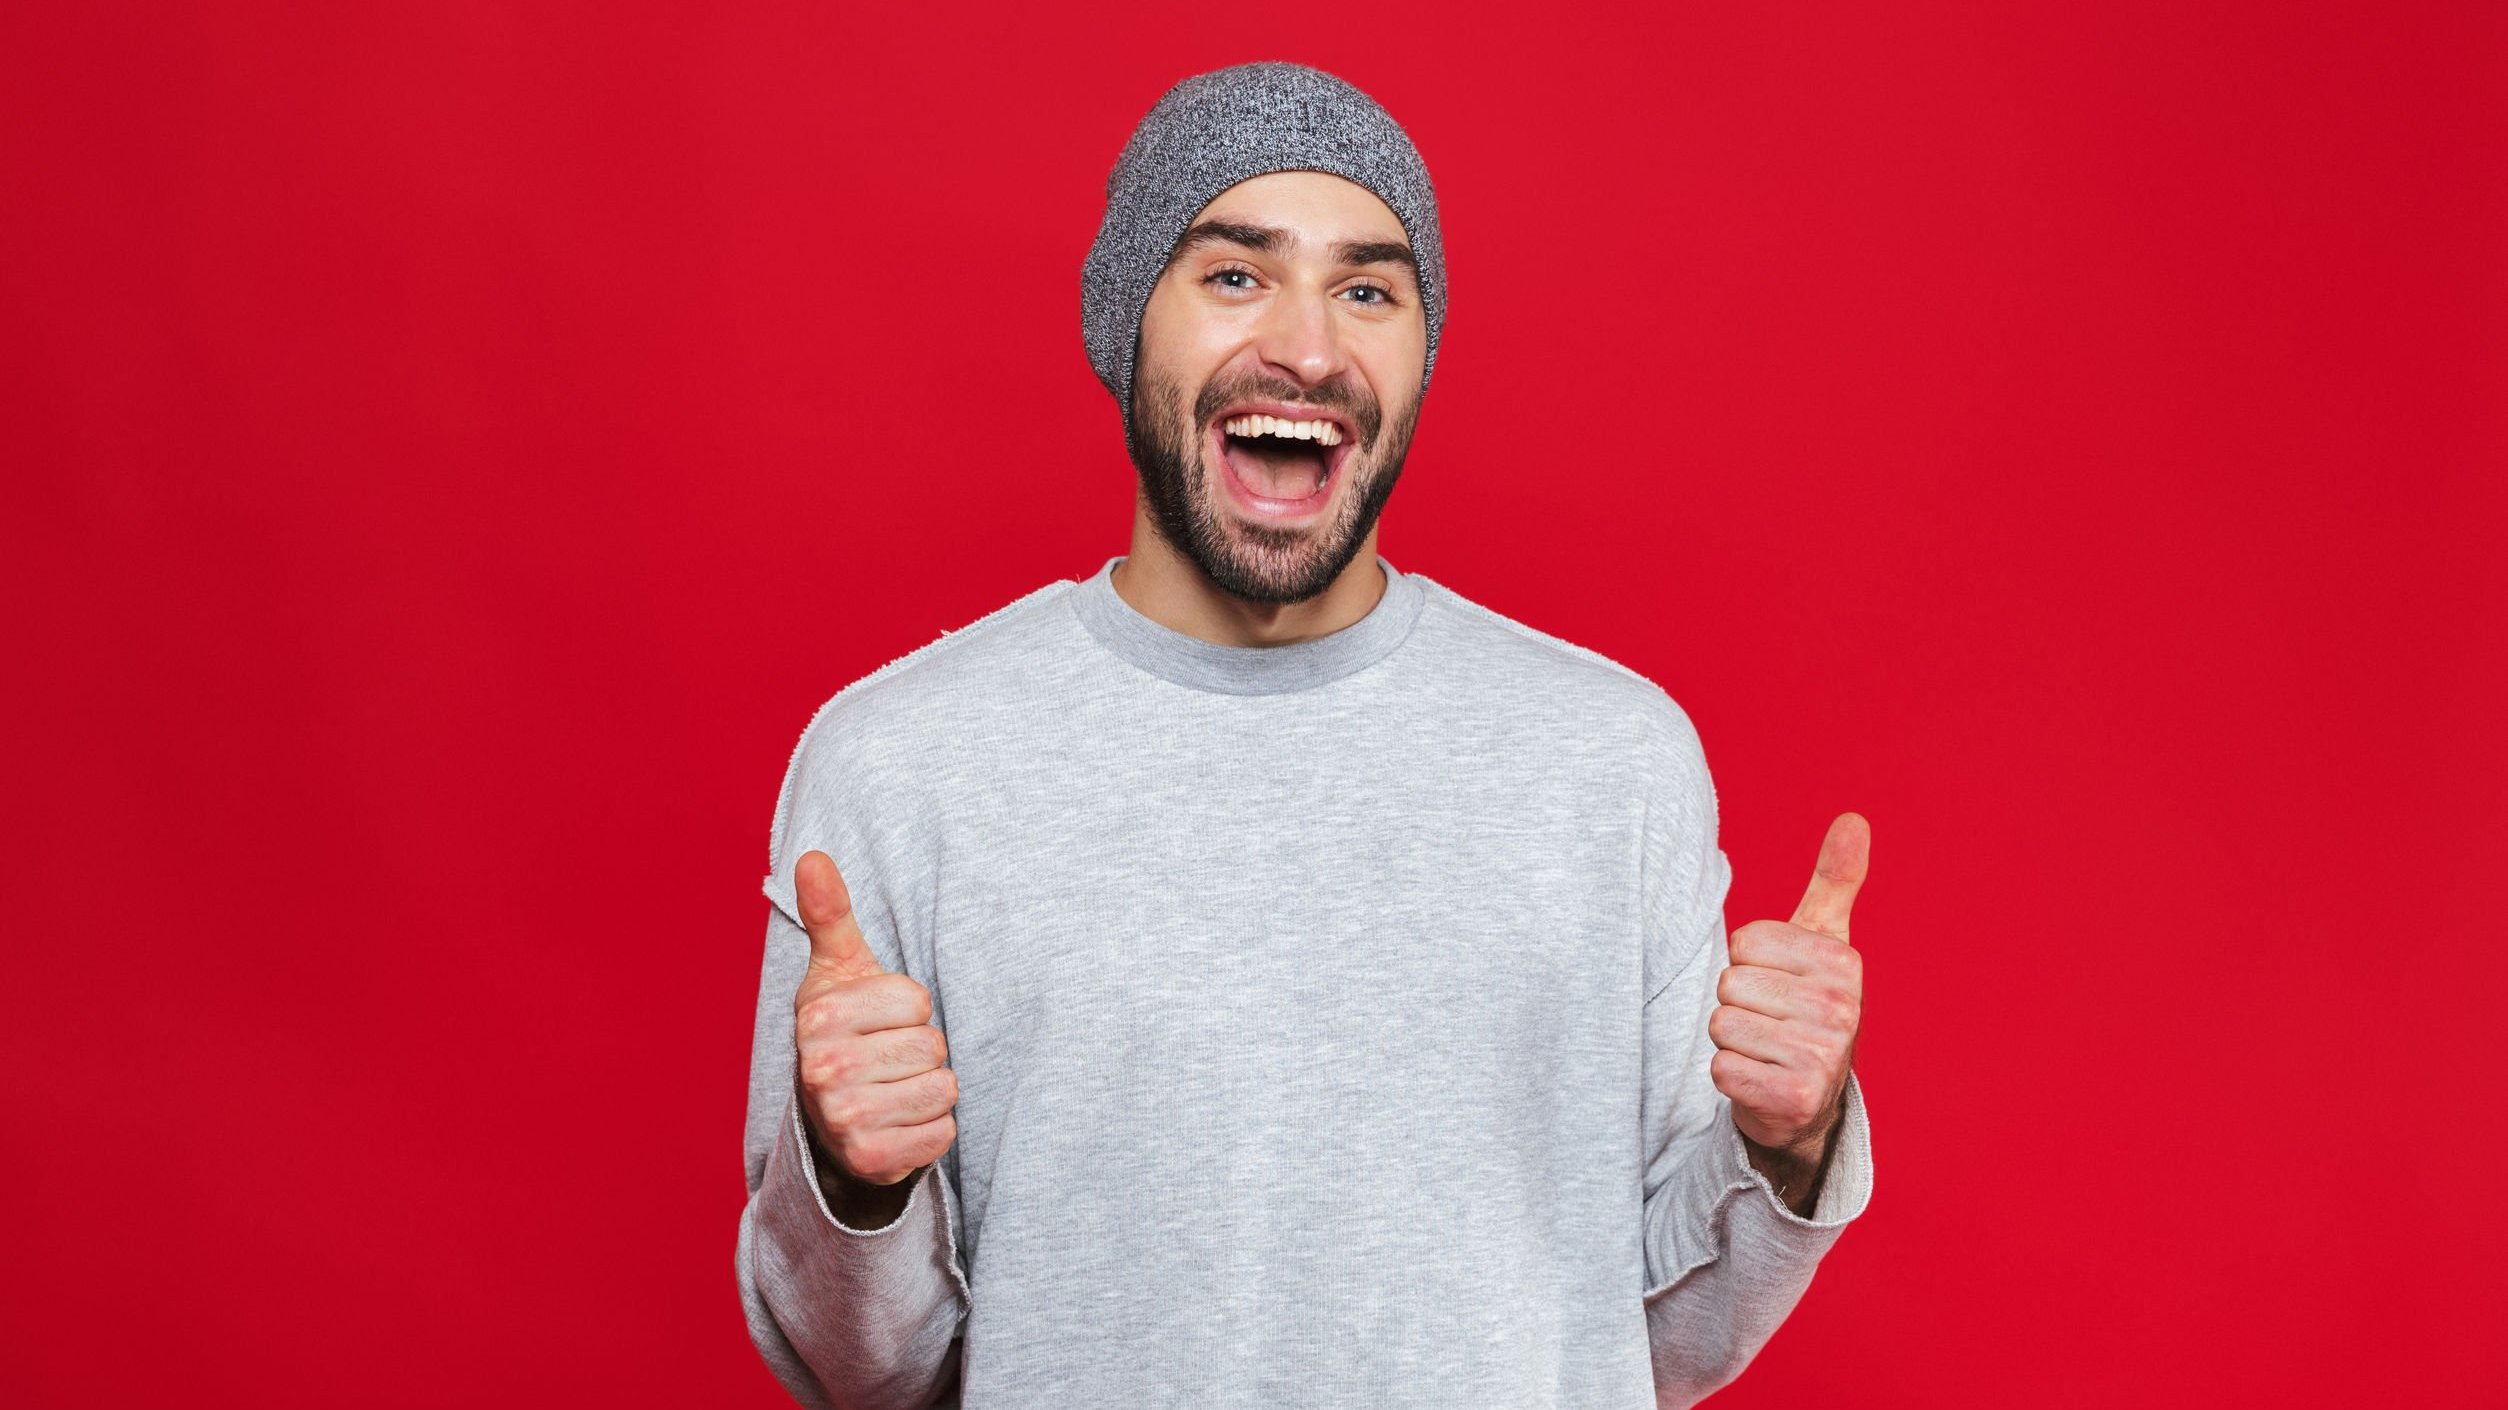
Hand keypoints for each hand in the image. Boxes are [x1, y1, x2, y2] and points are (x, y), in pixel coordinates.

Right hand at [792, 848, 959, 1189]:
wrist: (828, 1118)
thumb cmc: (845, 1032)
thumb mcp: (837, 971)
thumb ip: (830, 914)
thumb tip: (812, 857)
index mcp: (819, 1019)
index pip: (917, 1000)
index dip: (908, 1009)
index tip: (879, 1021)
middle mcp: (824, 1072)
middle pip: (933, 1046)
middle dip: (921, 1051)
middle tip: (887, 1060)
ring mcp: (846, 1121)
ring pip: (943, 1089)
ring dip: (930, 1091)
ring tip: (894, 1089)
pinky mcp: (873, 1161)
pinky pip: (942, 1133)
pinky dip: (931, 1130)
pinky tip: (900, 1124)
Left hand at [1710, 813, 1867, 1170]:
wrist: (1808, 1100)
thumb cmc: (1805, 1006)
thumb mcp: (1822, 942)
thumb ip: (1834, 882)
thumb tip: (1855, 819)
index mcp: (1842, 962)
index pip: (1744, 941)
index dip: (1747, 963)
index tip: (1776, 983)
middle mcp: (1841, 1009)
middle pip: (1729, 982)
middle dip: (1738, 1003)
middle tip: (1768, 1022)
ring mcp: (1823, 1057)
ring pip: (1722, 1024)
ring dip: (1732, 1041)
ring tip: (1764, 1050)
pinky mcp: (1794, 1098)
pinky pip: (1721, 1069)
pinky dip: (1729, 1077)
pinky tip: (1758, 1080)